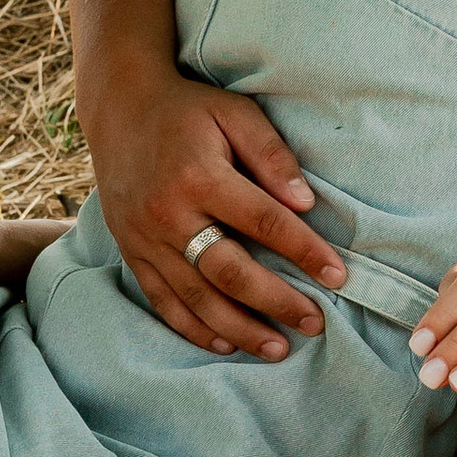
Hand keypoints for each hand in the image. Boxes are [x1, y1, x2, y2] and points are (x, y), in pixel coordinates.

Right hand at [87, 67, 345, 359]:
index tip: (338, 276)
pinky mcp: (131, 252)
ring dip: (239, 329)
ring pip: (195, 297)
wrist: (119, 109)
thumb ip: (272, 155)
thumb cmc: (189, 110)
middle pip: (229, 271)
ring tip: (277, 348)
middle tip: (314, 323)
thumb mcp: (236, 114)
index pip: (263, 221)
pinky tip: (224, 345)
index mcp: (200, 176)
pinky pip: (162, 300)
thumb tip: (307, 204)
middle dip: (276, 302)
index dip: (304, 251)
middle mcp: (168, 214)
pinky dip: (193, 327)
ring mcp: (145, 238)